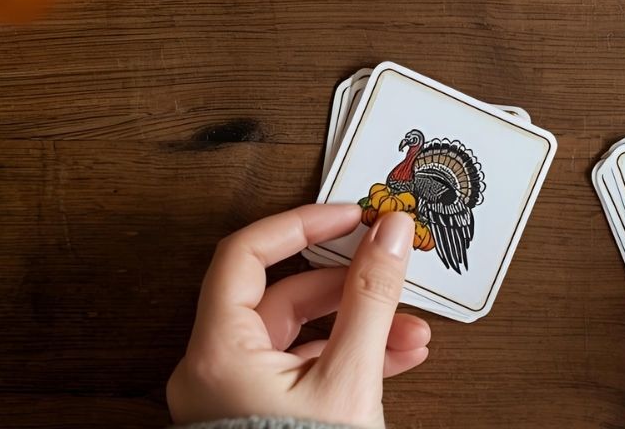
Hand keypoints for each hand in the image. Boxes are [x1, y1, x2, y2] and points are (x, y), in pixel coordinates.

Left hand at [167, 207, 429, 428]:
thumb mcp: (349, 378)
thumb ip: (371, 299)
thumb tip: (386, 236)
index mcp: (218, 351)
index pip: (247, 254)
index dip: (300, 224)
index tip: (347, 215)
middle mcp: (214, 369)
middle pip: (283, 296)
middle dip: (350, 287)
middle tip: (389, 268)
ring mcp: (233, 396)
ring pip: (300, 337)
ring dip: (359, 326)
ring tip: (410, 334)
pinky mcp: (256, 417)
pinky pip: (302, 369)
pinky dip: (347, 358)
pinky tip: (392, 359)